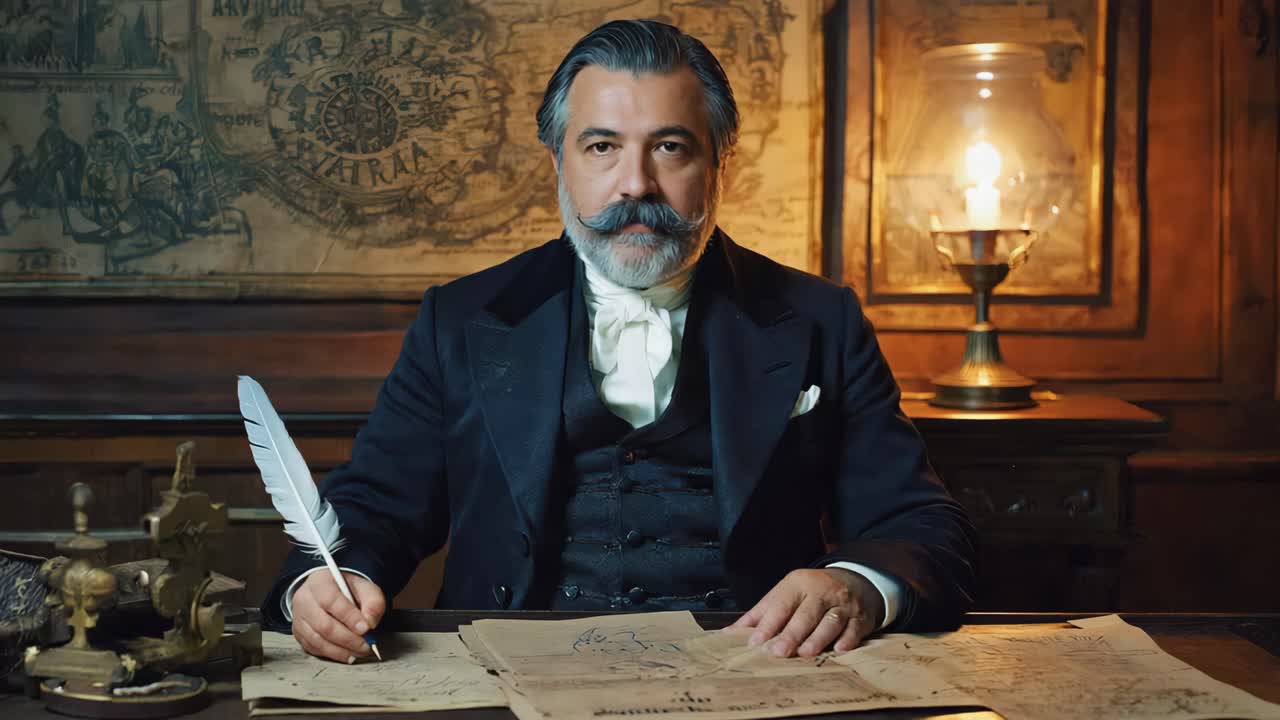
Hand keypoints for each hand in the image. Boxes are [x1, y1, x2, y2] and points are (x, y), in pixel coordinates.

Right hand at [291, 571, 385, 662]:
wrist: (328, 590)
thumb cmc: (347, 589)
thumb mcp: (365, 588)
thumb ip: (373, 603)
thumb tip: (370, 624)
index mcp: (320, 582)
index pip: (331, 601)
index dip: (349, 617)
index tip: (366, 629)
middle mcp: (304, 599)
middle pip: (323, 625)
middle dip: (348, 639)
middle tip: (366, 645)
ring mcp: (298, 618)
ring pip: (317, 640)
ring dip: (341, 650)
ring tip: (359, 651)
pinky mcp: (298, 633)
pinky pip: (313, 648)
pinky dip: (332, 654)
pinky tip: (347, 654)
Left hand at [729, 568, 883, 656]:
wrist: (855, 581)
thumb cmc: (812, 593)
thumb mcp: (786, 593)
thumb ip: (761, 613)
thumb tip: (730, 633)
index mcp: (798, 583)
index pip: (781, 604)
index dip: (768, 624)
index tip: (755, 641)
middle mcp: (821, 591)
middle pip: (806, 613)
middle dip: (792, 633)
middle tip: (778, 652)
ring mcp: (843, 603)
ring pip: (830, 620)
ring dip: (818, 638)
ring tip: (806, 653)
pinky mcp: (860, 617)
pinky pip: (854, 627)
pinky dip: (848, 639)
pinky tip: (840, 649)